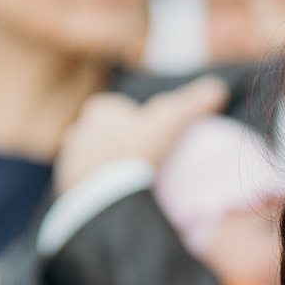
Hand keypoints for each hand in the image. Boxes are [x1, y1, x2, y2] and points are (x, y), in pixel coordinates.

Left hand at [54, 76, 229, 192]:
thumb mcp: (171, 121)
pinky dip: (98, 188)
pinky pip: (84, 185)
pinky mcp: (66, 188)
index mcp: (99, 111)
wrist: (106, 195)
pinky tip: (114, 198)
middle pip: (101, 134)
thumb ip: (194, 103)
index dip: (133, 121)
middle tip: (140, 161)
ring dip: (106, 167)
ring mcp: (70, 161)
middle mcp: (78, 131)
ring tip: (128, 182)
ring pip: (90, 159)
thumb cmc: (138, 150)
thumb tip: (218, 87)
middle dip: (116, 143)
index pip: (114, 108)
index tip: (149, 137)